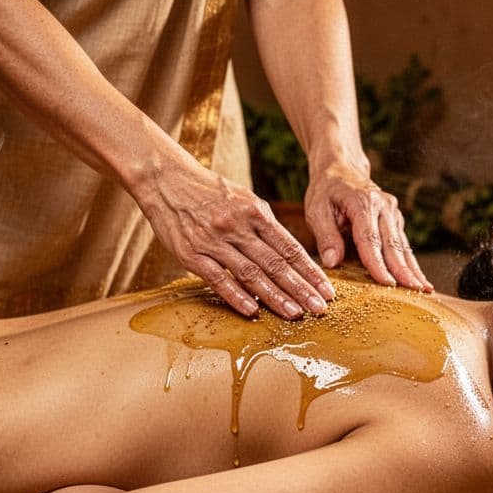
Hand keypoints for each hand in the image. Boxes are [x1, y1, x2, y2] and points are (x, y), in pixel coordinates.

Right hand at [137, 167, 335, 319]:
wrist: (166, 178)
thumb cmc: (208, 191)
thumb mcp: (243, 198)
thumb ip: (264, 224)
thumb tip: (288, 251)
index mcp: (255, 212)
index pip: (290, 248)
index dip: (310, 271)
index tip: (326, 290)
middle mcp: (238, 226)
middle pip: (275, 263)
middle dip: (301, 289)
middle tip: (320, 309)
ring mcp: (214, 241)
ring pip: (250, 273)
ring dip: (275, 297)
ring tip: (295, 314)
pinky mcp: (191, 254)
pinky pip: (217, 278)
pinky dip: (235, 296)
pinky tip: (252, 311)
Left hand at [304, 163, 432, 291]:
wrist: (342, 169)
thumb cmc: (326, 191)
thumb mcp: (317, 210)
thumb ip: (325, 236)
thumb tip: (332, 263)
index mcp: (362, 203)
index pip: (370, 239)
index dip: (378, 264)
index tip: (386, 283)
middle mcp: (383, 206)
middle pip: (393, 244)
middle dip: (404, 270)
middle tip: (413, 291)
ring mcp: (392, 212)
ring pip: (403, 246)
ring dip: (413, 269)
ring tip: (423, 290)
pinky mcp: (395, 220)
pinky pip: (403, 245)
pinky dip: (411, 263)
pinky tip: (420, 280)